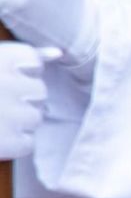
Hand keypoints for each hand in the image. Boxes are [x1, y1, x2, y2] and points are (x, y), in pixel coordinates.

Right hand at [0, 43, 49, 160]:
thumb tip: (58, 54)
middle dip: (20, 96)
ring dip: (17, 119)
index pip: (35, 63)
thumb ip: (21, 56)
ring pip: (35, 117)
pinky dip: (12, 142)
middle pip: (39, 91)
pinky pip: (28, 143)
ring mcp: (15, 115)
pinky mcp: (13, 142)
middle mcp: (13, 85)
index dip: (17, 72)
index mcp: (4, 60)